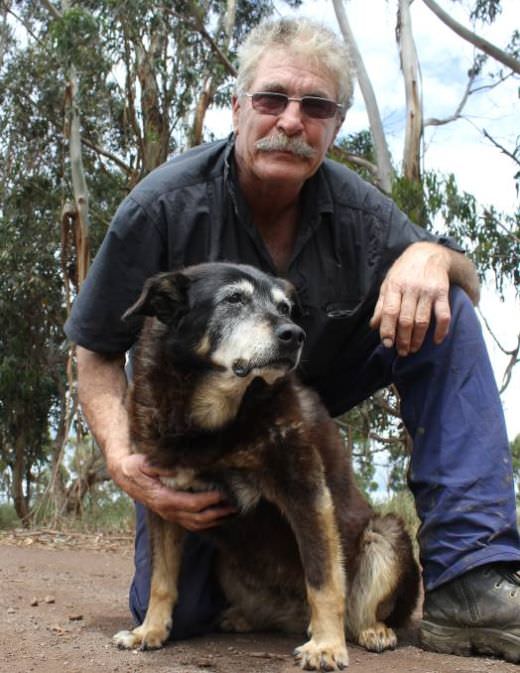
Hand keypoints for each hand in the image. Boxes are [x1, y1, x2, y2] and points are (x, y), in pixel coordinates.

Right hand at [109, 453, 235, 530]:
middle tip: (236, 505)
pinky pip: (192, 523)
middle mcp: (167, 511)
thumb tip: (180, 469)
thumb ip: (162, 466)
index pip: (192, 504)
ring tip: (233, 512)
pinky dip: (207, 522)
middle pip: (198, 518)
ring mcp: (169, 515)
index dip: (209, 500)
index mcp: (163, 498)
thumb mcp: (145, 462)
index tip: (224, 494)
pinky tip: (219, 516)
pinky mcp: (171, 514)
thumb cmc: (136, 466)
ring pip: (196, 524)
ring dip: (216, 520)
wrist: (124, 474)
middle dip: (218, 513)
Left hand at [370, 242, 451, 355]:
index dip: (388, 330)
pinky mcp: (442, 292)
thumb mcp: (388, 283)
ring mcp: (427, 291)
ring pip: (422, 320)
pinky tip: (437, 340)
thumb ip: (381, 305)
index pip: (390, 312)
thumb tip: (373, 326)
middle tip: (402, 352)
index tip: (387, 344)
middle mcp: (411, 289)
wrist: (428, 253)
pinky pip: (444, 314)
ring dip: (418, 338)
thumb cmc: (404, 272)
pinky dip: (441, 329)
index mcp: (394, 286)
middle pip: (406, 320)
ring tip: (413, 349)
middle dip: (403, 339)